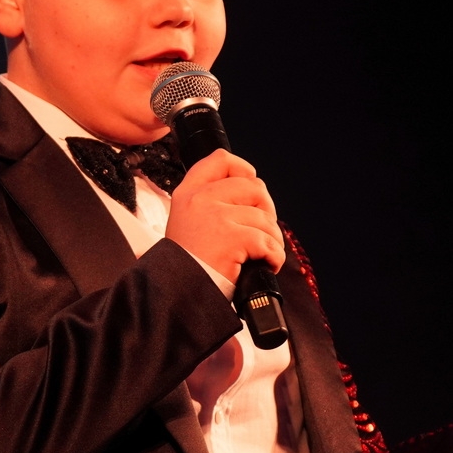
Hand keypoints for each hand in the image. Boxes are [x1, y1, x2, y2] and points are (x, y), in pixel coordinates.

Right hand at [165, 149, 284, 282]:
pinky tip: (266, 265)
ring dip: (272, 240)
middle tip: (261, 232)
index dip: (243, 169)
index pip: (220, 160)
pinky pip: (268, 241)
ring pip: (265, 218)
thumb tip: (251, 193)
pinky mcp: (231, 238)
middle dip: (266, 210)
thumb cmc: (187, 264)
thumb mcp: (186, 223)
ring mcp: (216, 216)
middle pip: (253, 186)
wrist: (178, 292)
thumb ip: (209, 203)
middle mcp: (200, 199)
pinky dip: (274, 257)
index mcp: (188, 193)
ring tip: (262, 255)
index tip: (251, 187)